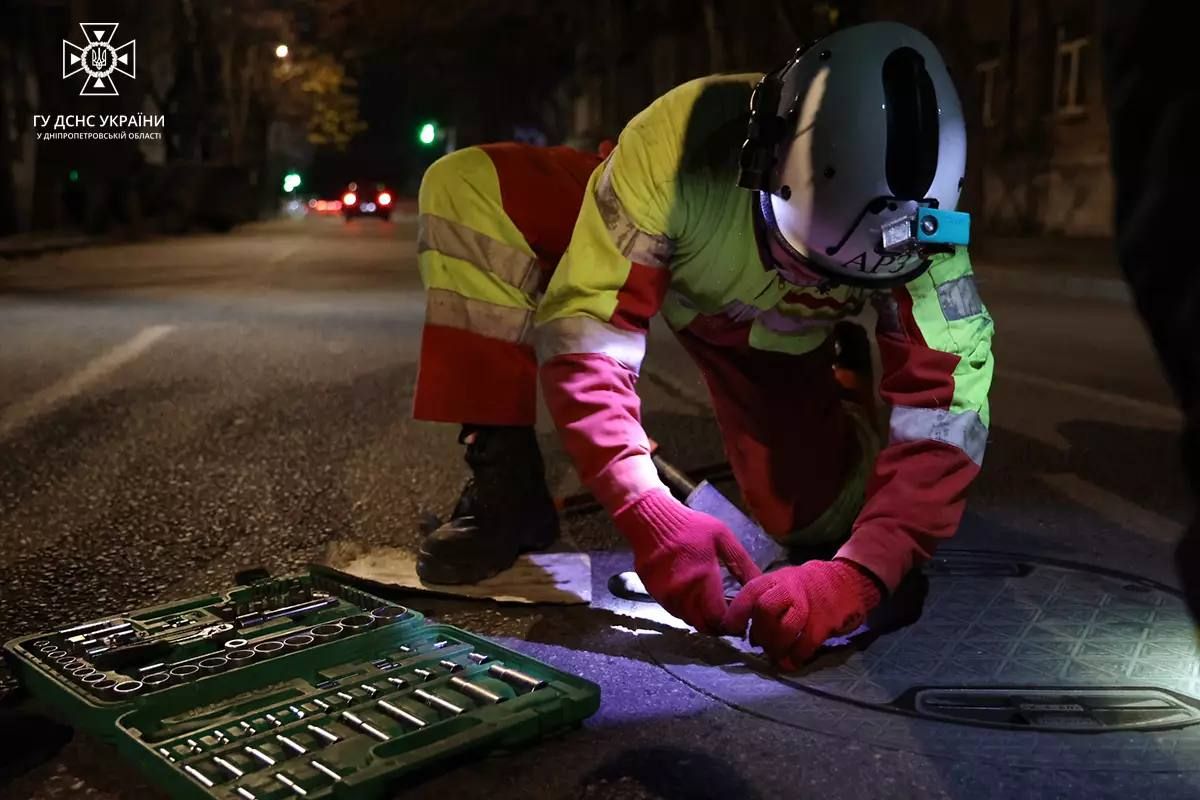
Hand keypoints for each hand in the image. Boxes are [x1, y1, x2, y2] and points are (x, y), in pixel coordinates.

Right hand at [613, 488, 760, 632]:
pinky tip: (694, 597)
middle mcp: (683, 592)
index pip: (718, 618)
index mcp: (703, 578)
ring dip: (702, 618)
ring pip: (689, 620)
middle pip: (704, 625)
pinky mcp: (654, 594)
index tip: (739, 620)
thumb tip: (761, 584)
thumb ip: (742, 563)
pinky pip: (674, 611)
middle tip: (728, 617)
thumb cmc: (690, 526)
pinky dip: (687, 610)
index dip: (731, 624)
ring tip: (712, 607)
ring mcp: (666, 595)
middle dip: (718, 626)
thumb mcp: (722, 537)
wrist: (650, 520)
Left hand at [722, 559, 881, 669]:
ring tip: (776, 656)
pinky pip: (807, 642)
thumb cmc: (807, 587)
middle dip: (760, 631)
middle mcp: (790, 588)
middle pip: (766, 608)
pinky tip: (793, 662)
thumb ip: (763, 600)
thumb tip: (744, 630)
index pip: (751, 592)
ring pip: (786, 626)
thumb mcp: (782, 583)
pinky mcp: (826, 620)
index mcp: (776, 579)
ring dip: (777, 646)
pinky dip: (797, 656)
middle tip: (760, 644)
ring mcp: (809, 604)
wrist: (847, 580)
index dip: (737, 612)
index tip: (731, 630)